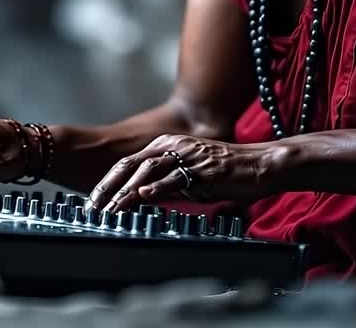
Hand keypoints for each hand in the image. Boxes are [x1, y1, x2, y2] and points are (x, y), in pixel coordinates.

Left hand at [86, 134, 278, 212]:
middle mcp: (173, 146)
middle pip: (130, 164)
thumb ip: (166, 186)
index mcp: (167, 146)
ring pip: (147, 171)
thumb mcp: (189, 180)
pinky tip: (143, 196)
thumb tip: (142, 200)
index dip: (108, 182)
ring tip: (113, 208)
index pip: (128, 163)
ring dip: (126, 191)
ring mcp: (187, 155)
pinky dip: (157, 187)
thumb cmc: (227, 174)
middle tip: (94, 207)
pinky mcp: (202, 168)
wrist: (261, 165)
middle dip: (108, 186)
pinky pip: (175, 177)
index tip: (95, 201)